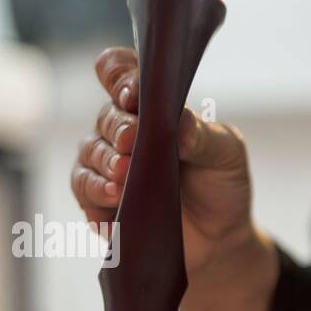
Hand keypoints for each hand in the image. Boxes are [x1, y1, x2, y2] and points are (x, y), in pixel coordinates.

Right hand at [70, 46, 258, 277]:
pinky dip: (96, 189)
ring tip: (125, 173)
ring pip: (90, 150)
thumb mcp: (227, 154)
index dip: (120, 75)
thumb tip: (178, 121)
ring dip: (106, 160)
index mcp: (153, 108)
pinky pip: (83, 187)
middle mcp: (125, 130)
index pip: (121, 72)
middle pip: (106, 116)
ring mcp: (109, 163)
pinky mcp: (99, 198)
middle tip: (132, 140)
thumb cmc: (222, 185)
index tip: (132, 94)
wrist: (220, 239)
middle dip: (118, 127)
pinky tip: (115, 195)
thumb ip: (203, 135)